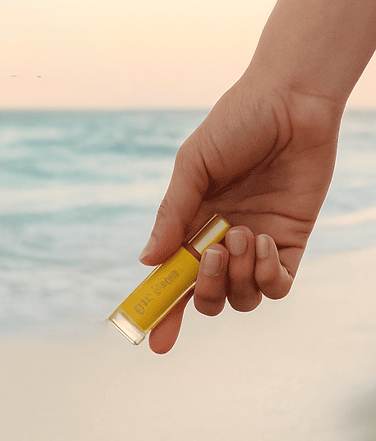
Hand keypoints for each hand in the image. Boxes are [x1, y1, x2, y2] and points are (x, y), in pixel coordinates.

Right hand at [139, 71, 342, 352]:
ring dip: (237, 276)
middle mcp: (221, 240)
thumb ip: (173, 213)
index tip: (153, 339)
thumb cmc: (236, 123)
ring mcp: (257, 244)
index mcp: (191, 224)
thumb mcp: (193, 165)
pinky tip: (263, 244)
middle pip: (207, 297)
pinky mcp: (292, 241)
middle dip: (204, 291)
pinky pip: (278, 284)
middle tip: (207, 258)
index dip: (161, 311)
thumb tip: (149, 261)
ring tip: (241, 234)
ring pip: (243, 297)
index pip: (173, 279)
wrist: (291, 101)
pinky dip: (268, 276)